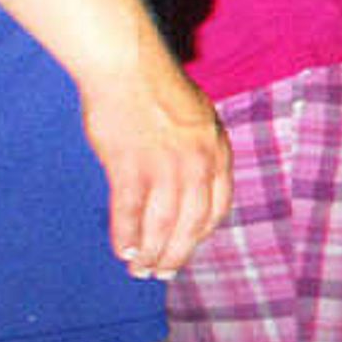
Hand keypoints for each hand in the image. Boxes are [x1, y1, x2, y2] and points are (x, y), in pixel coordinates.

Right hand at [79, 49, 229, 278]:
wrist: (127, 67)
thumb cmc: (157, 89)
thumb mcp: (198, 119)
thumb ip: (199, 151)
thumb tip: (192, 182)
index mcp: (218, 153)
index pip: (217, 208)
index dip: (201, 233)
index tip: (188, 247)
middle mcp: (198, 165)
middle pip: (192, 224)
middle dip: (177, 253)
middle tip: (162, 274)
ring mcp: (166, 167)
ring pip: (162, 225)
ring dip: (151, 253)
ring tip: (140, 271)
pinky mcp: (131, 167)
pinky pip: (131, 212)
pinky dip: (127, 236)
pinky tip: (123, 252)